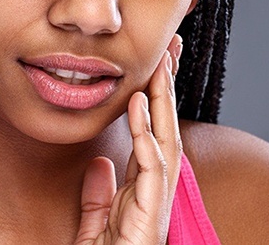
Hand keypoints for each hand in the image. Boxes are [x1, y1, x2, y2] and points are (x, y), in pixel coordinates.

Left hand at [75, 40, 182, 244]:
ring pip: (165, 137)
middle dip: (168, 87)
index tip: (154, 67)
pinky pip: (151, 164)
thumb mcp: (97, 218)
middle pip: (166, 126)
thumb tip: (98, 164)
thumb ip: (99, 193)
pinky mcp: (151, 211)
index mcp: (144, 184)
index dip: (156, 98)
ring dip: (163, 99)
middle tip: (170, 48)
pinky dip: (146, 133)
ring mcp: (157, 197)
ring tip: (160, 64)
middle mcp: (156, 185)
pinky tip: (139, 104)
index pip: (153, 131)